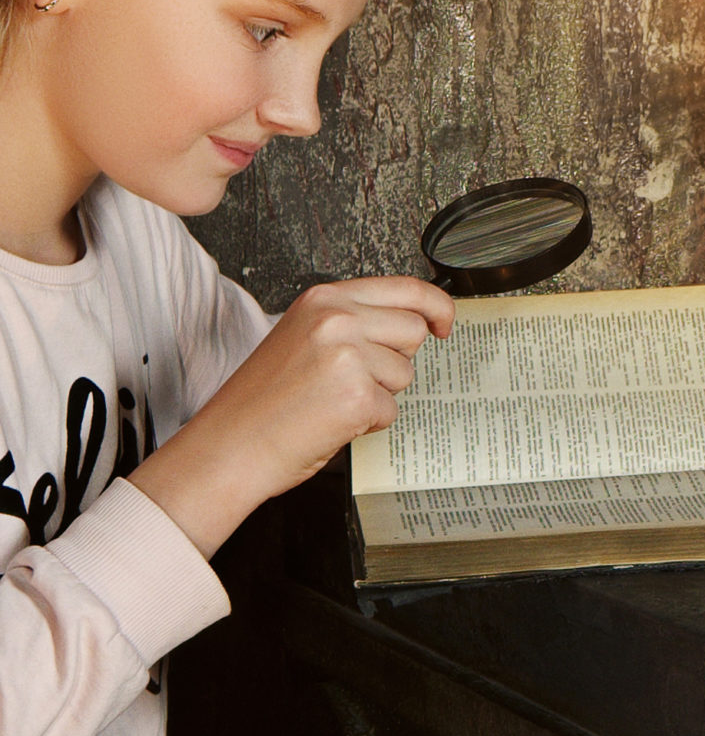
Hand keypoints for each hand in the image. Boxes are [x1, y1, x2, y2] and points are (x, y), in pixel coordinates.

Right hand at [131, 277, 454, 557]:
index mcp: (323, 300)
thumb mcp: (302, 338)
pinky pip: (391, 409)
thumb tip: (409, 323)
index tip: (445, 322)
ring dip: (379, 394)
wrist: (228, 446)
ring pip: (405, 373)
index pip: (405, 288)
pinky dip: (368, 422)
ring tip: (331, 401)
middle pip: (413, 331)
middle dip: (394, 361)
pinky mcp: (358, 395)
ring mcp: (348, 356)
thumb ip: (351, 322)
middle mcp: (337, 320)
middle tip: (351, 380)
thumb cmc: (260, 402)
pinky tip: (332, 421)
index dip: (436, 305)